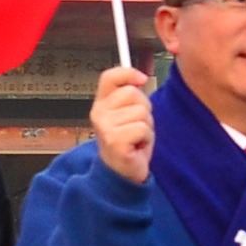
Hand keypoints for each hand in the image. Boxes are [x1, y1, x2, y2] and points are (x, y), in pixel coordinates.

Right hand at [89, 65, 154, 184]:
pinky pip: (142, 128)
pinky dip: (146, 138)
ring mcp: (105, 127)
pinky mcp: (115, 141)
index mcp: (101, 103)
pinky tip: (137, 147)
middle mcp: (99, 113)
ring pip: (141, 112)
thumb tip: (141, 78)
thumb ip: (131, 96)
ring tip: (137, 138)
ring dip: (146, 126)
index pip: (110, 77)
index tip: (141, 79)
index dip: (128, 73)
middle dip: (144, 109)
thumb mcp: (128, 114)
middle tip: (137, 125)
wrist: (122, 172)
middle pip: (133, 93)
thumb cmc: (129, 142)